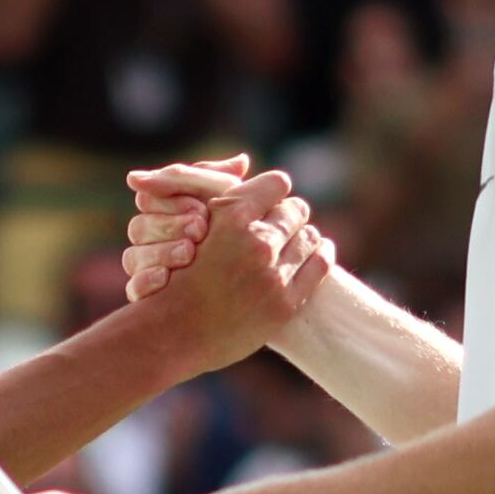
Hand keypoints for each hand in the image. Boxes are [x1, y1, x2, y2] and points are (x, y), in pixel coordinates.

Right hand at [119, 154, 257, 302]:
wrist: (251, 280)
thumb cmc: (240, 230)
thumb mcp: (232, 201)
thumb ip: (229, 181)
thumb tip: (242, 161)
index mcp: (162, 208)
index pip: (148, 198)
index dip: (172, 202)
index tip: (202, 209)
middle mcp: (150, 237)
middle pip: (138, 227)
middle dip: (170, 226)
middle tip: (200, 229)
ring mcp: (146, 267)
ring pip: (133, 257)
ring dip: (162, 252)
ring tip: (189, 253)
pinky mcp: (147, 295)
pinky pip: (133, 288)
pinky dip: (147, 281)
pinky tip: (166, 278)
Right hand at [146, 165, 332, 364]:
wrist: (173, 332)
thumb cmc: (175, 273)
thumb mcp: (189, 222)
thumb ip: (214, 188)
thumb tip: (245, 161)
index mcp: (231, 217)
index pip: (276, 184)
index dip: (274, 190)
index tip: (272, 199)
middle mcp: (256, 243)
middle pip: (295, 210)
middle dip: (290, 214)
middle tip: (287, 221)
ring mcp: (272, 275)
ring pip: (310, 236)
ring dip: (304, 236)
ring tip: (298, 240)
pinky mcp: (285, 304)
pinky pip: (319, 266)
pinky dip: (322, 255)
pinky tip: (318, 253)